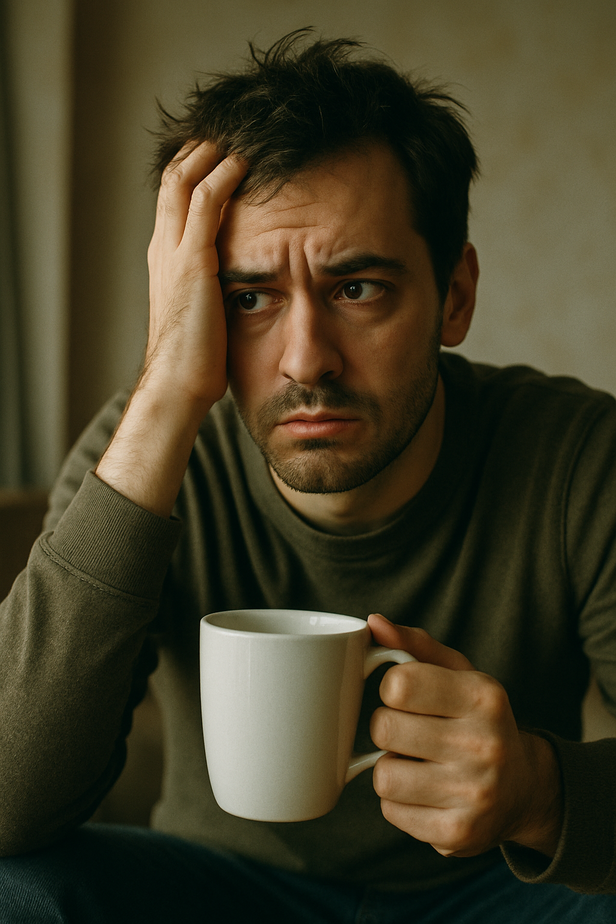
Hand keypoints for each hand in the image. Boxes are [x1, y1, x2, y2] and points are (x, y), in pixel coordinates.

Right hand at [96, 143, 246, 515]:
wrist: (179, 385)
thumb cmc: (196, 362)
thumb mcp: (204, 316)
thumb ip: (215, 291)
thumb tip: (242, 290)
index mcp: (165, 260)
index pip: (175, 198)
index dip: (196, 170)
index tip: (224, 153)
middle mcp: (164, 247)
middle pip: (175, 177)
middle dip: (202, 149)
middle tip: (233, 131)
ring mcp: (175, 251)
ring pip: (186, 179)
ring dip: (213, 152)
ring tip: (241, 134)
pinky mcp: (194, 261)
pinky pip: (207, 201)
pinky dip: (224, 175)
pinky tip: (246, 161)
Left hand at [368, 613, 562, 857]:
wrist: (524, 789)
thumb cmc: (477, 719)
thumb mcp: (459, 674)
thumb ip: (414, 645)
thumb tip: (373, 622)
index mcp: (484, 696)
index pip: (399, 683)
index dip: (393, 688)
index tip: (408, 696)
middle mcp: (484, 745)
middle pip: (384, 728)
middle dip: (389, 727)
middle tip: (412, 732)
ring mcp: (473, 794)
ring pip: (382, 775)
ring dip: (391, 766)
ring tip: (418, 763)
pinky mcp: (457, 834)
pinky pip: (391, 810)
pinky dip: (399, 800)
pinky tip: (425, 791)